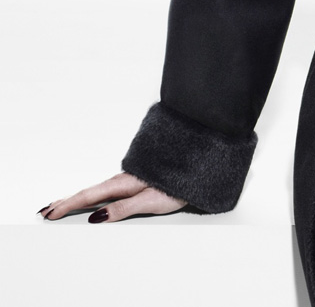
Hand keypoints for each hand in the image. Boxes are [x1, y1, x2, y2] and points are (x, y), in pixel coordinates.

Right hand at [38, 172, 187, 222]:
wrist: (200, 166)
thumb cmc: (179, 184)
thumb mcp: (150, 201)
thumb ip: (123, 209)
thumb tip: (96, 217)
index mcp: (124, 183)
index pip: (89, 196)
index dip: (68, 205)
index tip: (49, 212)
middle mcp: (124, 178)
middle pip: (90, 191)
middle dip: (67, 201)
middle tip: (46, 210)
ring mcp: (130, 178)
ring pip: (98, 189)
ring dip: (79, 197)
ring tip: (62, 204)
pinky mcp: (136, 180)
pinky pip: (108, 188)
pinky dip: (94, 193)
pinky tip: (92, 199)